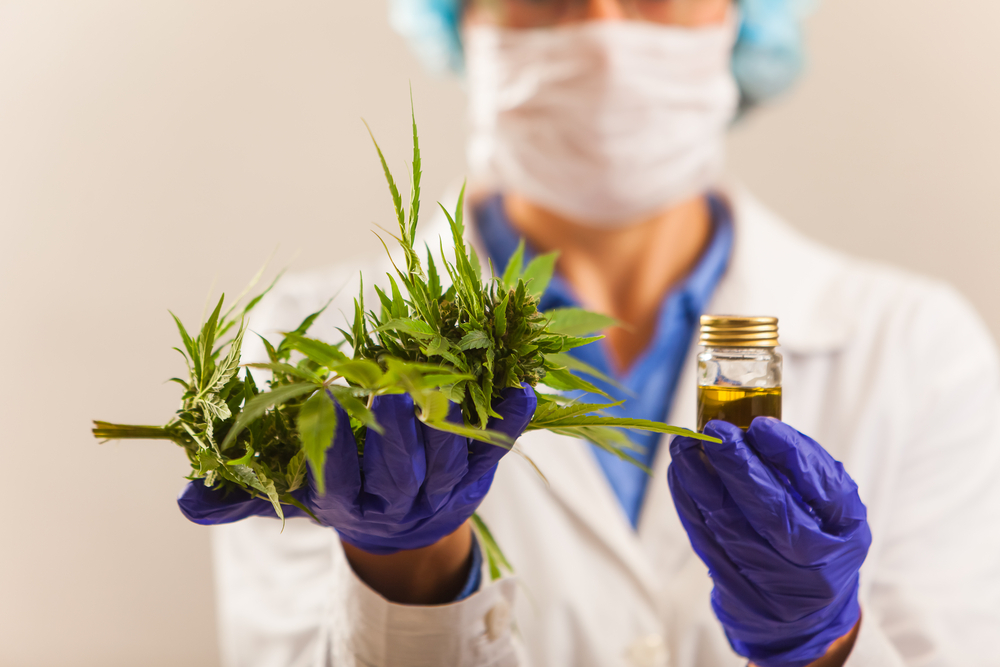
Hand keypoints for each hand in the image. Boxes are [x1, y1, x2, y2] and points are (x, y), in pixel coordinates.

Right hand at [178, 384, 535, 555]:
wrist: (409, 526)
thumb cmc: (344, 490)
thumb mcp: (293, 496)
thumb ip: (243, 495)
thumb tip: (185, 502)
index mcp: (351, 502)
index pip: (339, 480)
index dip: (333, 447)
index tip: (325, 402)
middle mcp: (401, 500)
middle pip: (402, 472)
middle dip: (397, 434)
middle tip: (392, 393)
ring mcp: (446, 486)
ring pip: (451, 460)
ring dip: (451, 422)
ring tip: (449, 382)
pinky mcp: (480, 469)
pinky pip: (498, 446)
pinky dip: (510, 418)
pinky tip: (522, 385)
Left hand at [668, 418, 870, 666]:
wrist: (807, 616)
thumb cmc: (819, 539)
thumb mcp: (832, 508)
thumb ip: (804, 469)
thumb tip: (754, 429)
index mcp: (845, 533)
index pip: (821, 489)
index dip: (789, 455)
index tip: (759, 426)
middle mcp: (813, 564)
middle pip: (771, 512)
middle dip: (738, 466)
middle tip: (714, 431)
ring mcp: (772, 583)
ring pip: (729, 527)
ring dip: (700, 481)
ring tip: (684, 446)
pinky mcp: (736, 590)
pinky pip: (706, 540)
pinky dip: (689, 503)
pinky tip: (680, 474)